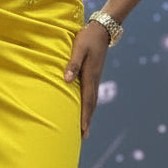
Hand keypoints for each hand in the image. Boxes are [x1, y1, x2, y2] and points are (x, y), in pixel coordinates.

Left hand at [64, 22, 111, 137]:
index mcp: (90, 76)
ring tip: (84, 129)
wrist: (101, 29)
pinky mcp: (94, 75)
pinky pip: (91, 94)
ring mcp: (95, 78)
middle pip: (90, 105)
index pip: (86, 101)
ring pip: (92, 101)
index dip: (84, 116)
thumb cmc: (87, 37)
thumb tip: (66, 80)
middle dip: (86, 121)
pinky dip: (88, 105)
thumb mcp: (78, 48)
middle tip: (83, 137)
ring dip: (88, 115)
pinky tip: (85, 109)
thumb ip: (72, 63)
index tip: (82, 131)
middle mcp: (94, 80)